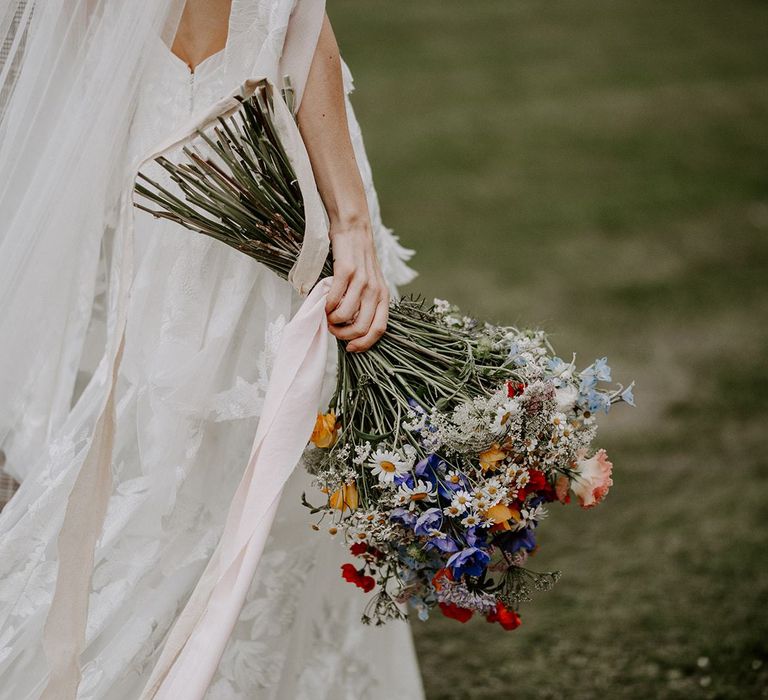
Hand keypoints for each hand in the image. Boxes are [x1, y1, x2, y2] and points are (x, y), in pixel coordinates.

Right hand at [325, 221, 388, 351]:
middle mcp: (375, 291)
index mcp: (383, 296)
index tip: (351, 348)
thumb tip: (352, 328)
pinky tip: (324, 304)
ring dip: (332, 321)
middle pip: (361, 327)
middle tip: (333, 329)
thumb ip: (366, 303)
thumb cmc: (359, 260)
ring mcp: (361, 281)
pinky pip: (334, 299)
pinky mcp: (346, 272)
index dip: (364, 343)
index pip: (379, 329)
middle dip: (343, 335)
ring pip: (346, 316)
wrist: (354, 230)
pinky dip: (326, 307)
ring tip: (327, 316)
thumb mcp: (371, 283)